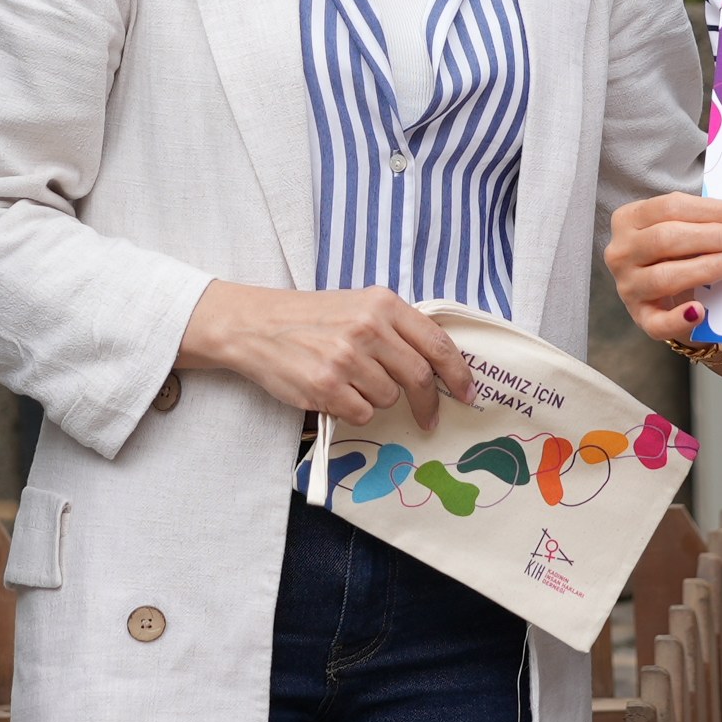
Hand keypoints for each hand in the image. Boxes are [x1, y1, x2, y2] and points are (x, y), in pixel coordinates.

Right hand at [178, 282, 472, 427]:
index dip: (458, 373)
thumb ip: (396, 328)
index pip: (437, 343)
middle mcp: (368, 327)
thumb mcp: (358, 306)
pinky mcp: (326, 386)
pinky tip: (333, 392)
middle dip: (429, 403)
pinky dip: (352, 410)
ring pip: (388, 397)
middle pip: (419, 377)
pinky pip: (362, 412)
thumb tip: (440, 364)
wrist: (255, 325)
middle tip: (428, 418)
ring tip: (349, 382)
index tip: (467, 394)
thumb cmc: (310, 318)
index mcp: (382, 303)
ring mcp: (347, 358)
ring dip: (376, 399)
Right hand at [604, 192, 721, 345]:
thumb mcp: (680, 228)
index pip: (668, 207)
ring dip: (706, 268)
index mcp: (627, 220)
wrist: (668, 292)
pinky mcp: (641, 318)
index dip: (708, 210)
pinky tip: (699, 311)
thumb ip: (701, 221)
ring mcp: (628, 287)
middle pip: (665, 239)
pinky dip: (679, 319)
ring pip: (664, 277)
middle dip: (711, 237)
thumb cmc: (676, 251)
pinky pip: (658, 322)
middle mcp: (621, 252)